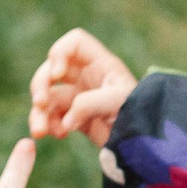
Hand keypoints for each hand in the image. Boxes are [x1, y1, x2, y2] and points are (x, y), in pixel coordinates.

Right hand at [27, 28, 135, 145]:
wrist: (147, 144)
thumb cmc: (140, 115)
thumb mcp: (119, 103)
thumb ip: (90, 104)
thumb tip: (64, 120)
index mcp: (101, 64)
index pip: (74, 43)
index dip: (60, 53)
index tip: (57, 75)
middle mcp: (87, 76)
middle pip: (51, 69)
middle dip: (40, 85)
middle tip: (40, 104)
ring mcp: (79, 97)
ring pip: (47, 97)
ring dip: (39, 113)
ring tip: (40, 132)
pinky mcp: (74, 118)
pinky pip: (52, 117)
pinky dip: (49, 126)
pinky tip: (60, 135)